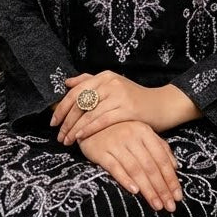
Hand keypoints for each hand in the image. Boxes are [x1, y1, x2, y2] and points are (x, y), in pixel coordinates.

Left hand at [51, 71, 200, 143]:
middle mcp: (110, 83)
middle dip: (66, 120)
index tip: (53, 121)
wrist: (162, 105)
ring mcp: (119, 95)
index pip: (76, 91)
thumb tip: (67, 82)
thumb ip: (90, 81)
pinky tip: (80, 138)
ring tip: (66, 140)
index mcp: (104, 76)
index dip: (62, 107)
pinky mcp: (128, 109)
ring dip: (75, 129)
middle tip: (58, 135)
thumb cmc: (135, 98)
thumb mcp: (112, 85)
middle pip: (80, 102)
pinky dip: (89, 129)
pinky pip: (102, 120)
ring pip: (89, 113)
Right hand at [78, 121, 181, 211]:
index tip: (178, 196)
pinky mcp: (100, 150)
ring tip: (156, 205)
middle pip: (150, 166)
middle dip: (162, 189)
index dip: (171, 178)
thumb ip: (159, 147)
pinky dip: (125, 179)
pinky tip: (134, 191)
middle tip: (170, 207)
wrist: (89, 125)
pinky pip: (115, 167)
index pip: (161, 158)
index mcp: (143, 131)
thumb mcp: (141, 133)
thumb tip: (175, 167)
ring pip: (135, 169)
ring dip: (148, 190)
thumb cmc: (119, 131)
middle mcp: (130, 135)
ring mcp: (114, 142)